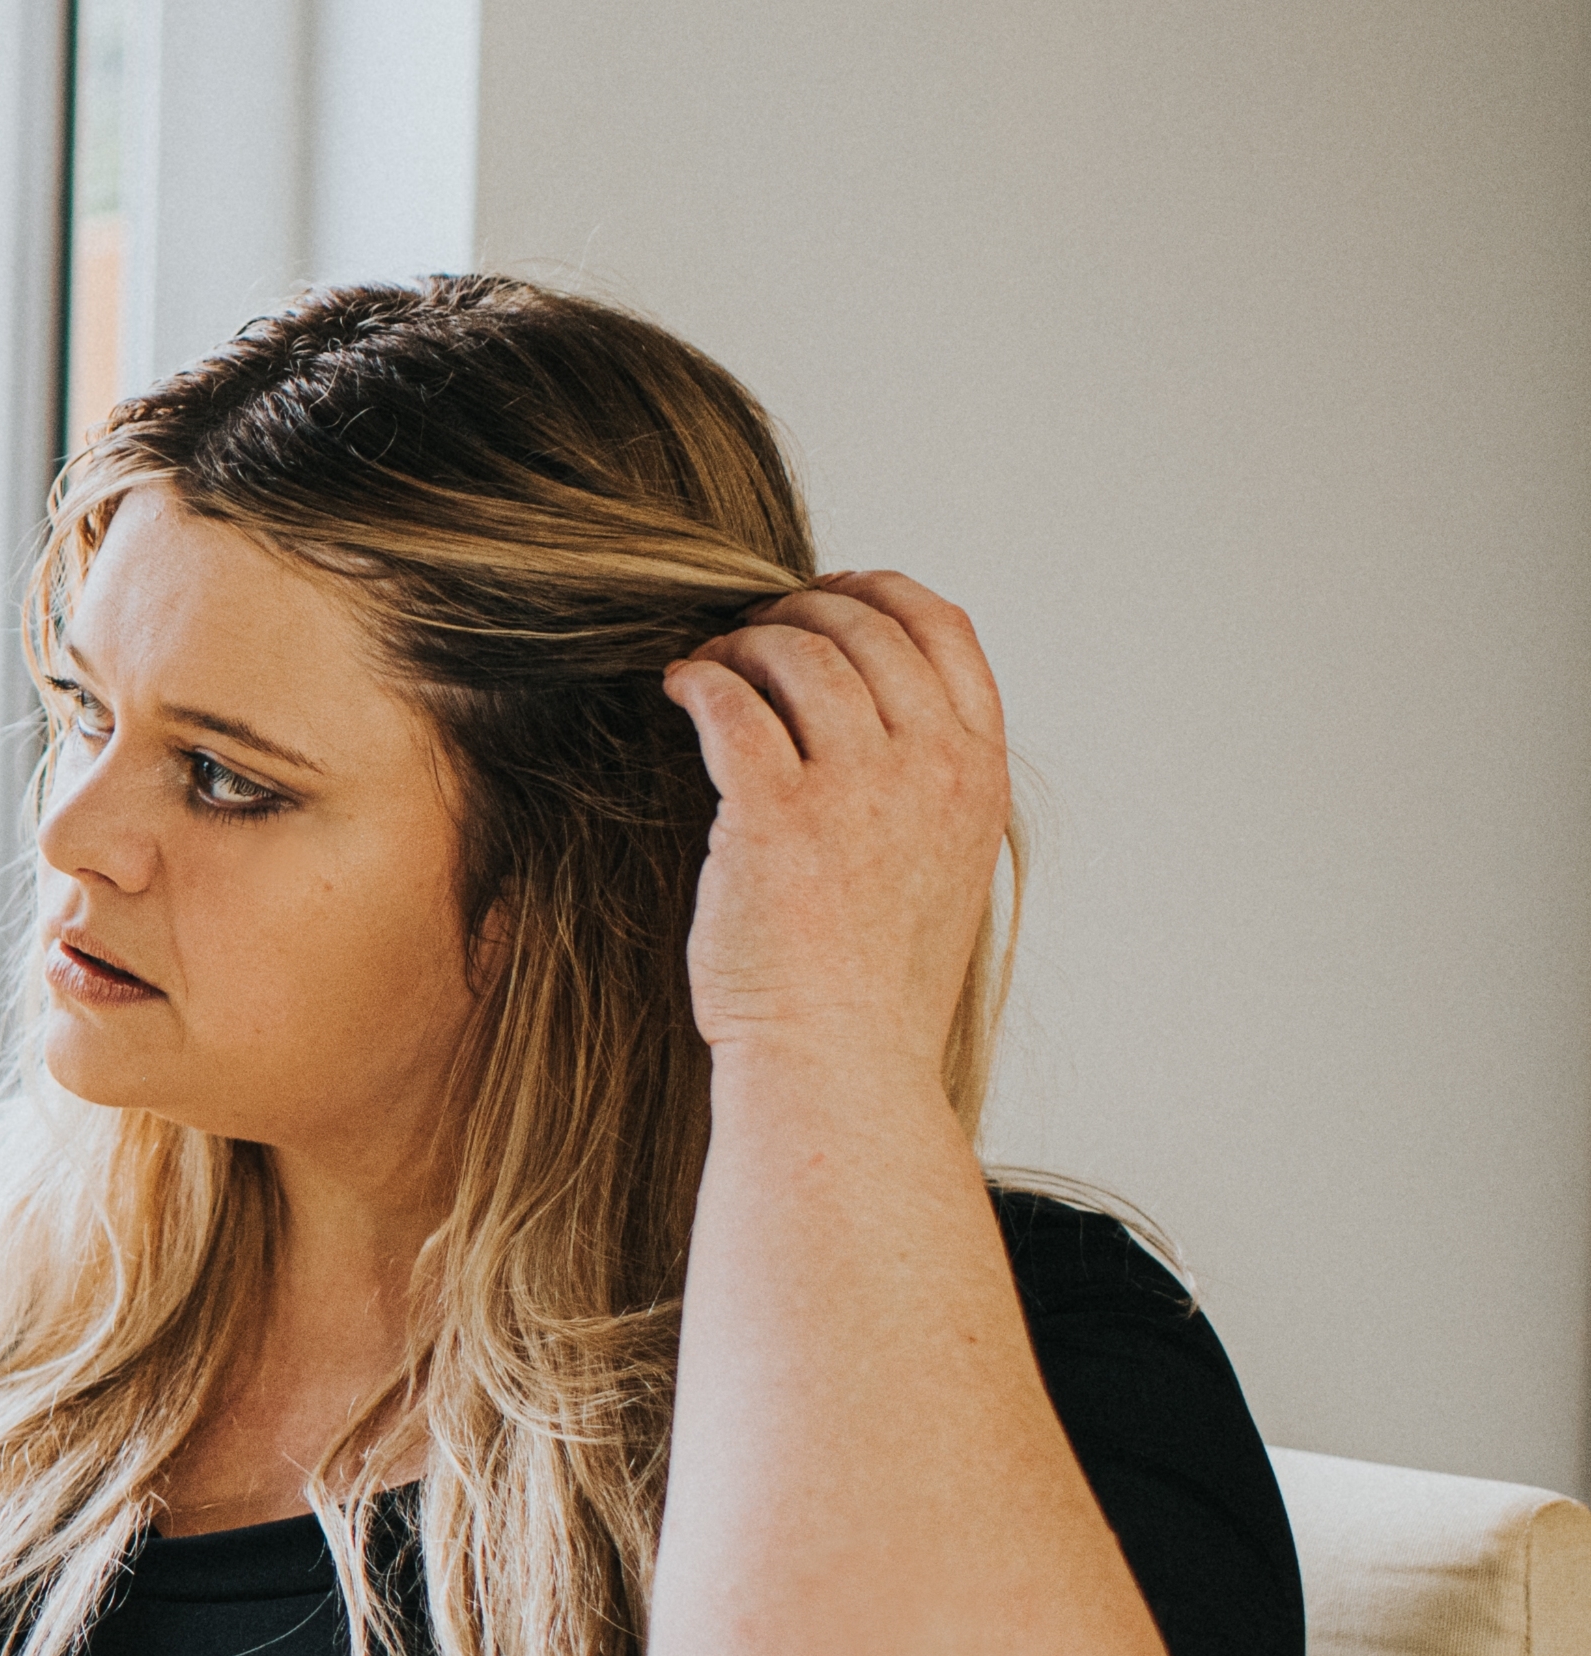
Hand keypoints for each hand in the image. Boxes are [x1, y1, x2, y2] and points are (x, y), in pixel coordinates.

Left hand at [662, 570, 1010, 1081]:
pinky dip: (700, 681)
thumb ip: (926, 786)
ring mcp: (857, 789)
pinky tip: (680, 689)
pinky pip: (732, 706)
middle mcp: (930, 768)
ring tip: (710, 663)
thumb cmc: (872, 984)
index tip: (828, 594)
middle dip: (799, 612)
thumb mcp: (940, 868)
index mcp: (976, 774)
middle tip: (748, 630)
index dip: (879, 593)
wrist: (839, 1062)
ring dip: (745, 642)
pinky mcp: (774, 816)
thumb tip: (876, 718)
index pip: (945, 632)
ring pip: (798, 656)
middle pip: (866, 629)